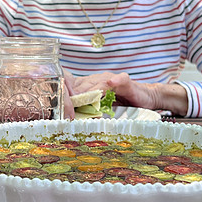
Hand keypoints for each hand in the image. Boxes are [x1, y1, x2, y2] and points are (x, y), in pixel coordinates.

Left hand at [67, 72, 188, 115]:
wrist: (145, 98)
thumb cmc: (122, 105)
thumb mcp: (102, 109)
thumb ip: (88, 112)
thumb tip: (70, 121)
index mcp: (90, 86)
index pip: (73, 85)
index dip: (65, 92)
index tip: (56, 102)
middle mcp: (99, 80)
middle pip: (82, 85)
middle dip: (73, 93)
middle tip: (65, 104)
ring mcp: (112, 80)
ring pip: (97, 83)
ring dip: (90, 90)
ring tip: (81, 97)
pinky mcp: (126, 81)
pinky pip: (120, 79)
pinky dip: (115, 81)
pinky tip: (111, 82)